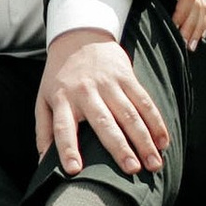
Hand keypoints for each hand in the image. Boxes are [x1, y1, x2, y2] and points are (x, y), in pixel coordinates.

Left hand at [34, 31, 169, 179]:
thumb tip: (43, 164)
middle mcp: (85, 91)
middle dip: (119, 147)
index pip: (62, 127)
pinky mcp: (126, 76)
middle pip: (104, 122)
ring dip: (144, 140)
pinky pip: (144, 101)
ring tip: (154, 164)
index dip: (67, 148)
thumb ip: (44, 131)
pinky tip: (163, 142)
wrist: (78, 35)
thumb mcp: (44, 99)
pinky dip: (156, 122)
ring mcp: (107, 83)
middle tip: (132, 170)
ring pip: (129, 114)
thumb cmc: (60, 77)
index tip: (74, 171)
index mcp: (62, 99)